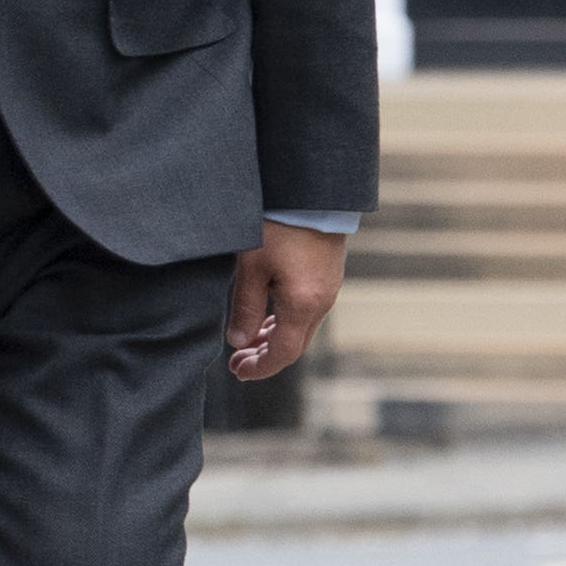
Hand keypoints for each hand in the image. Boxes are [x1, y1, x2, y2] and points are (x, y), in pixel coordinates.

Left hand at [224, 220, 346, 382]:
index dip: (260, 368)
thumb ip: (246, 307)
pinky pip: (308, 310)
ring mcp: (328, 289)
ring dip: (275, 339)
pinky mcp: (327, 275)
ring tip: (247, 342)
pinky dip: (286, 321)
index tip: (238, 372)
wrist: (312, 193)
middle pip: (295, 344)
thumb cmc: (279, 227)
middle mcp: (322, 302)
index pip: (283, 353)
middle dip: (265, 357)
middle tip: (237, 362)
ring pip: (302, 328)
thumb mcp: (252, 267)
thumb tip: (238, 341)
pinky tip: (268, 317)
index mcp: (303, 305)